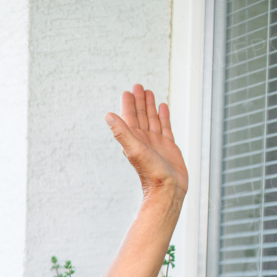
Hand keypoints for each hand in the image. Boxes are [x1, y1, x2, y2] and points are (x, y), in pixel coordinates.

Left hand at [106, 84, 187, 199]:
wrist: (167, 190)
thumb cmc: (150, 173)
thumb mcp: (134, 149)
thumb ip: (121, 132)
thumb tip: (107, 115)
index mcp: (134, 139)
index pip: (130, 117)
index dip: (128, 104)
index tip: (128, 91)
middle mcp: (144, 139)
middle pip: (141, 115)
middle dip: (139, 101)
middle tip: (138, 86)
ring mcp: (156, 142)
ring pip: (152, 119)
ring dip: (150, 106)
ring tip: (149, 92)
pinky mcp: (168, 146)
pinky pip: (165, 127)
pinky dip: (163, 116)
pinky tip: (162, 107)